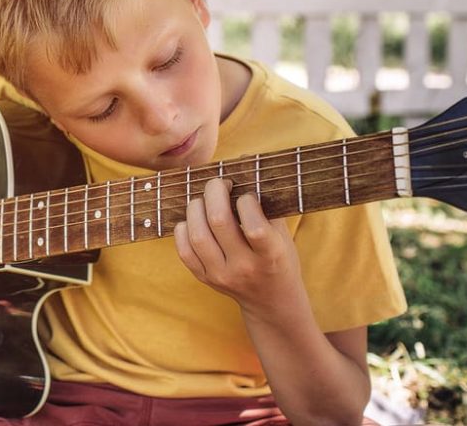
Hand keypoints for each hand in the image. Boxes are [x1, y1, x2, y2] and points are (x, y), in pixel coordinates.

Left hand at [173, 178, 300, 311]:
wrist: (272, 301)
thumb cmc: (280, 258)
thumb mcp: (282, 235)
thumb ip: (266, 207)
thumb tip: (243, 165)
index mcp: (269, 255)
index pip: (254, 227)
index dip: (246, 202)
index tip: (246, 195)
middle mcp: (244, 267)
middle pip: (218, 223)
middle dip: (214, 192)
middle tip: (218, 184)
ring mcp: (221, 275)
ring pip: (197, 235)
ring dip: (196, 208)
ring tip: (203, 200)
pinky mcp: (205, 279)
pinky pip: (184, 250)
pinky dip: (183, 229)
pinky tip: (193, 220)